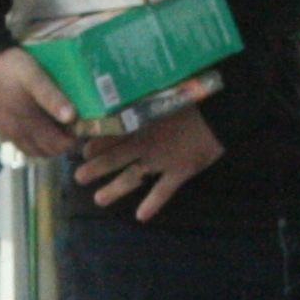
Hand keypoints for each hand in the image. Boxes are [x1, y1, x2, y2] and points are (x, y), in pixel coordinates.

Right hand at [0, 46, 79, 157]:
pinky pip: (21, 145)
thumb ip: (52, 96)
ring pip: (34, 150)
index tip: (80, 125)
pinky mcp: (0, 128)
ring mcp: (8, 133)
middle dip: (62, 143)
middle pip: (47, 151)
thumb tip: (72, 117)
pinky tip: (38, 127)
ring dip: (48, 145)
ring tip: (56, 126)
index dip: (72, 139)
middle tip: (71, 125)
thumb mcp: (33, 76)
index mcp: (29, 124)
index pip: (57, 145)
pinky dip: (34, 143)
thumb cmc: (8, 67)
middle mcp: (19, 134)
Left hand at [73, 99, 222, 218]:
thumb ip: (144, 92)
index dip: (95, 143)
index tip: (83, 150)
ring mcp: (162, 158)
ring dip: (115, 189)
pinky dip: (152, 204)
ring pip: (132, 177)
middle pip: (115, 157)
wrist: (221, 107)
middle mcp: (146, 141)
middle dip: (96, 168)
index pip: (111, 133)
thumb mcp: (162, 88)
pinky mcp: (181, 170)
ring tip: (99, 200)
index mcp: (140, 120)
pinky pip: (163, 190)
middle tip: (78, 178)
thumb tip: (124, 82)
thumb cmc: (193, 94)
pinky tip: (141, 217)